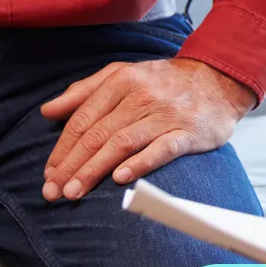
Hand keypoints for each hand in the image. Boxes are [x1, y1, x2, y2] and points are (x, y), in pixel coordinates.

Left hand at [41, 58, 256, 200]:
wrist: (217, 79)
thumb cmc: (163, 81)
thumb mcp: (122, 74)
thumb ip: (84, 91)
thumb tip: (48, 111)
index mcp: (121, 81)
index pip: (84, 119)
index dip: (63, 148)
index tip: (48, 173)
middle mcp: (141, 96)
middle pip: (98, 134)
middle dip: (71, 165)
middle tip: (53, 191)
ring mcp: (164, 115)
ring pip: (122, 143)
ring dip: (95, 169)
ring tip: (74, 192)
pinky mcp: (187, 132)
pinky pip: (161, 149)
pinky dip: (140, 163)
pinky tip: (120, 179)